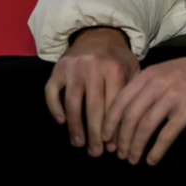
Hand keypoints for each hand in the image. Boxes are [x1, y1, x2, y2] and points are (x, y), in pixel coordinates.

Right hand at [44, 26, 139, 156]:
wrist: (98, 33)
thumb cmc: (117, 58)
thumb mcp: (132, 69)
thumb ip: (132, 93)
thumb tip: (129, 130)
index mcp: (114, 69)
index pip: (113, 105)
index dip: (112, 128)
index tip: (112, 147)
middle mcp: (93, 67)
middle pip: (93, 107)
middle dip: (94, 133)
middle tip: (95, 153)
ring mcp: (73, 68)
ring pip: (72, 102)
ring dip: (75, 126)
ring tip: (78, 144)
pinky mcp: (58, 68)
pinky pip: (52, 91)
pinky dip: (54, 107)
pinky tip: (61, 121)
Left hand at [104, 51, 185, 165]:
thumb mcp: (163, 71)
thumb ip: (145, 86)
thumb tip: (126, 113)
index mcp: (148, 75)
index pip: (120, 100)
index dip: (110, 122)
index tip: (106, 138)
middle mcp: (157, 85)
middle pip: (130, 116)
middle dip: (121, 139)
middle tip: (119, 154)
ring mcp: (172, 97)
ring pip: (145, 127)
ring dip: (135, 147)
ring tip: (132, 159)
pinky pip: (165, 135)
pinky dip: (156, 151)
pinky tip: (152, 160)